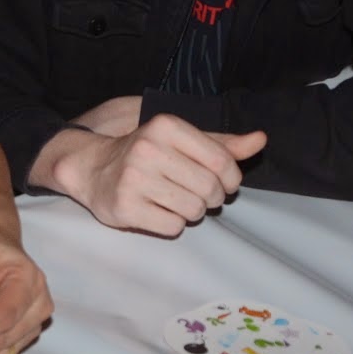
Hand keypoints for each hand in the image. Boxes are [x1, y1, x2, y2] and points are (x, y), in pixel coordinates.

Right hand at [32, 114, 266, 236]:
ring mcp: (133, 179)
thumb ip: (221, 144)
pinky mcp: (124, 206)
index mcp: (165, 126)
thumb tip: (260, 139)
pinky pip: (172, 227)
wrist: (92, 169)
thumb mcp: (182, 141)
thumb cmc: (146, 154)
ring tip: (177, 202)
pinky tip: (159, 211)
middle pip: (209, 188)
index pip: (221, 161)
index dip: (231, 179)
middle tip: (199, 196)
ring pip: (193, 210)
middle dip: (211, 198)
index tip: (224, 184)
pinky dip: (172, 224)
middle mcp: (148, 149)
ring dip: (192, 212)